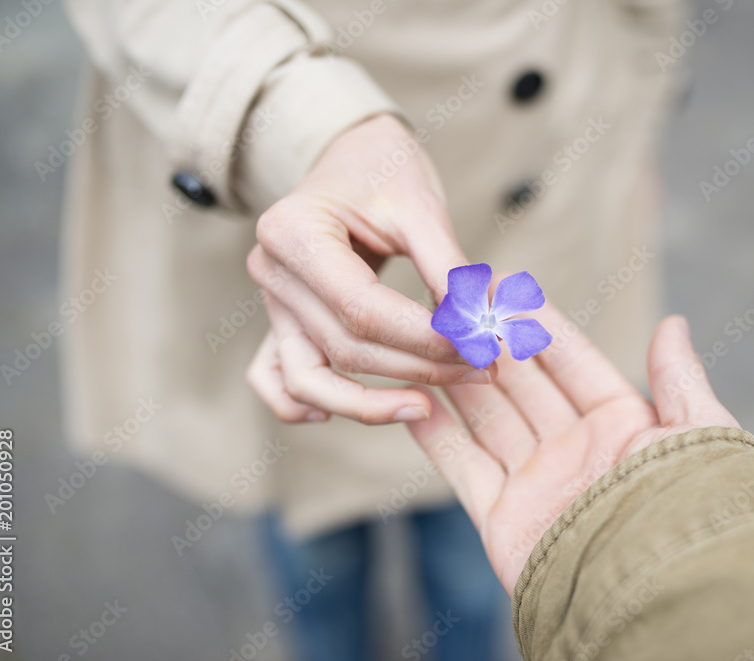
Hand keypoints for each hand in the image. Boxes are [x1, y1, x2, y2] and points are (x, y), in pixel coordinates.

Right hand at [245, 114, 493, 424]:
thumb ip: (447, 268)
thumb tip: (478, 330)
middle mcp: (271, 271)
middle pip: (345, 346)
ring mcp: (271, 301)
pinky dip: (301, 404)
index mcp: (292, 231)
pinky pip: (276, 377)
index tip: (480, 347)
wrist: (351, 156)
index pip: (362, 308)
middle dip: (418, 368)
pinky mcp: (282, 320)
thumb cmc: (385, 171)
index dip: (423, 338)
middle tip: (483, 369)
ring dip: (371, 403)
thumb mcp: (421, 206)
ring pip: (309, 378)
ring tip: (431, 406)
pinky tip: (346, 411)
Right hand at [405, 308, 738, 594]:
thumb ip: (678, 381)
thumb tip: (674, 324)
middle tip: (453, 300)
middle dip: (489, 342)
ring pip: (486, 418)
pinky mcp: (504, 521)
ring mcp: (537, 484)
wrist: (659, 598)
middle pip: (522, 384)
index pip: (571, 362)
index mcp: (622, 426)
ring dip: (457, 377)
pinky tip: (413, 399)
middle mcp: (576, 451)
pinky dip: (435, 436)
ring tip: (426, 336)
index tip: (505, 286)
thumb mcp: (698, 435)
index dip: (538, 324)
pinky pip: (462, 469)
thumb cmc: (686, 511)